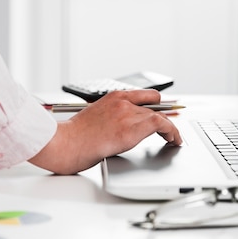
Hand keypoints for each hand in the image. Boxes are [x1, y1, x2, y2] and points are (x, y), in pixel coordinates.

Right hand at [29, 89, 181, 174]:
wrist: (63, 143)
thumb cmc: (74, 136)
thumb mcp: (95, 116)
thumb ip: (112, 116)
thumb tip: (123, 125)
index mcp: (113, 97)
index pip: (144, 95)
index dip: (157, 104)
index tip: (164, 111)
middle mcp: (122, 102)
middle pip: (154, 108)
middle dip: (164, 119)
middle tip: (171, 129)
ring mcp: (127, 115)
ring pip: (159, 116)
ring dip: (170, 128)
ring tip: (174, 137)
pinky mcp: (130, 130)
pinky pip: (161, 125)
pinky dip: (172, 131)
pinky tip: (174, 140)